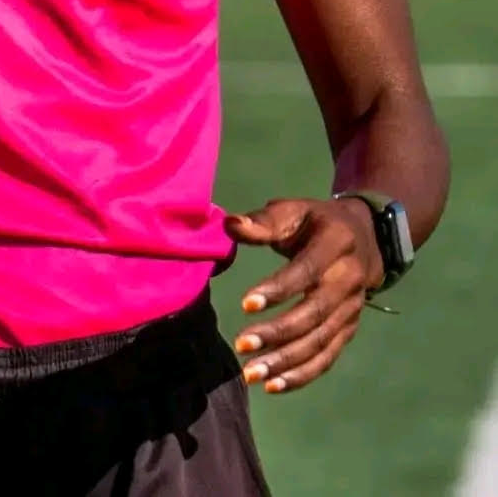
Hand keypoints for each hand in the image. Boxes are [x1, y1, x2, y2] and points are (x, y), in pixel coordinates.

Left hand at [224, 197, 384, 395]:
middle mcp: (349, 280)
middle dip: (277, 333)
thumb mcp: (294, 210)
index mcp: (335, 244)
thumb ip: (263, 221)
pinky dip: (301, 375)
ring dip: (286, 362)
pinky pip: (327, 357)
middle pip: (314, 314)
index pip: (306, 271)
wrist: (365, 237)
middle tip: (241, 345)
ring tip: (251, 373)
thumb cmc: (316, 221)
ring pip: (320, 342)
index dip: (278, 289)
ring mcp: (352, 309)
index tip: (245, 304)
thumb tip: (230, 225)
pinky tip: (273, 385)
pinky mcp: (348, 329)